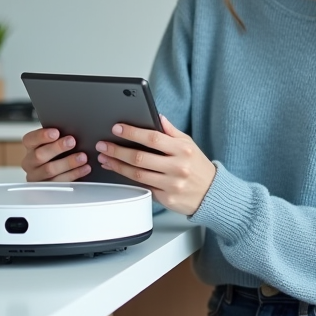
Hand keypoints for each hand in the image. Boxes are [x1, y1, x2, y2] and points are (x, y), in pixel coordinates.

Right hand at [19, 127, 91, 182]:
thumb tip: (72, 130)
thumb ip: (59, 137)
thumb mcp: (54, 142)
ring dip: (68, 163)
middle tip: (72, 141)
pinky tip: (85, 168)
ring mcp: (37, 176)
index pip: (30, 139)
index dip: (42, 136)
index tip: (56, 132)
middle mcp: (30, 162)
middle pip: (39, 155)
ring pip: (50, 170)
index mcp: (30, 147)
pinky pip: (60, 182)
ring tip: (82, 157)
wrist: (57, 170)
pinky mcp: (46, 188)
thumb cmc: (56, 152)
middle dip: (57, 148)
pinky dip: (74, 174)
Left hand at [96, 115, 215, 215]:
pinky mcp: (166, 199)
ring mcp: (171, 185)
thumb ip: (171, 131)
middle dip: (117, 150)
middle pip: (140, 157)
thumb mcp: (189, 144)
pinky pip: (143, 188)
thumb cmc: (198, 167)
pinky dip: (128, 179)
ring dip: (117, 165)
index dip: (132, 132)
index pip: (153, 138)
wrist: (212, 194)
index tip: (117, 128)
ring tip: (105, 158)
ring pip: (138, 174)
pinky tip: (118, 172)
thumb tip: (156, 116)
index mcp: (182, 150)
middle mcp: (177, 167)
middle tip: (103, 145)